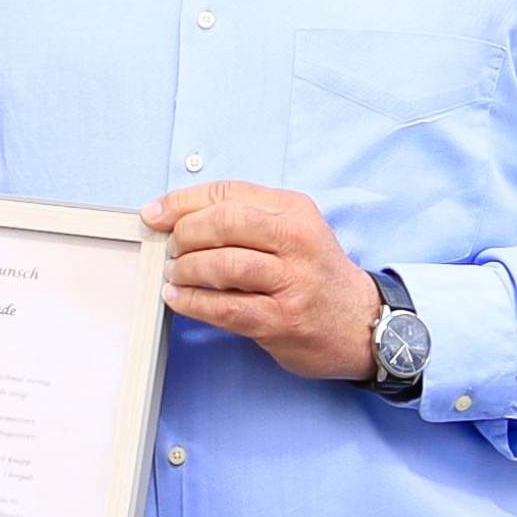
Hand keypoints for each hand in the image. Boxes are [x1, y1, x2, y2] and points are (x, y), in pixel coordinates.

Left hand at [145, 180, 380, 379]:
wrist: (361, 322)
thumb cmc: (313, 273)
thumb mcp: (290, 229)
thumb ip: (241, 216)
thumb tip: (171, 213)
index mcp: (294, 210)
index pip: (228, 193)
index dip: (181, 202)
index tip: (154, 214)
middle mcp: (297, 241)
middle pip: (224, 223)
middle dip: (184, 235)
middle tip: (171, 249)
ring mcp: (292, 282)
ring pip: (223, 265)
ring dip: (186, 270)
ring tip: (175, 275)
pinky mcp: (283, 320)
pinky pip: (225, 308)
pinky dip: (192, 303)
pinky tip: (179, 299)